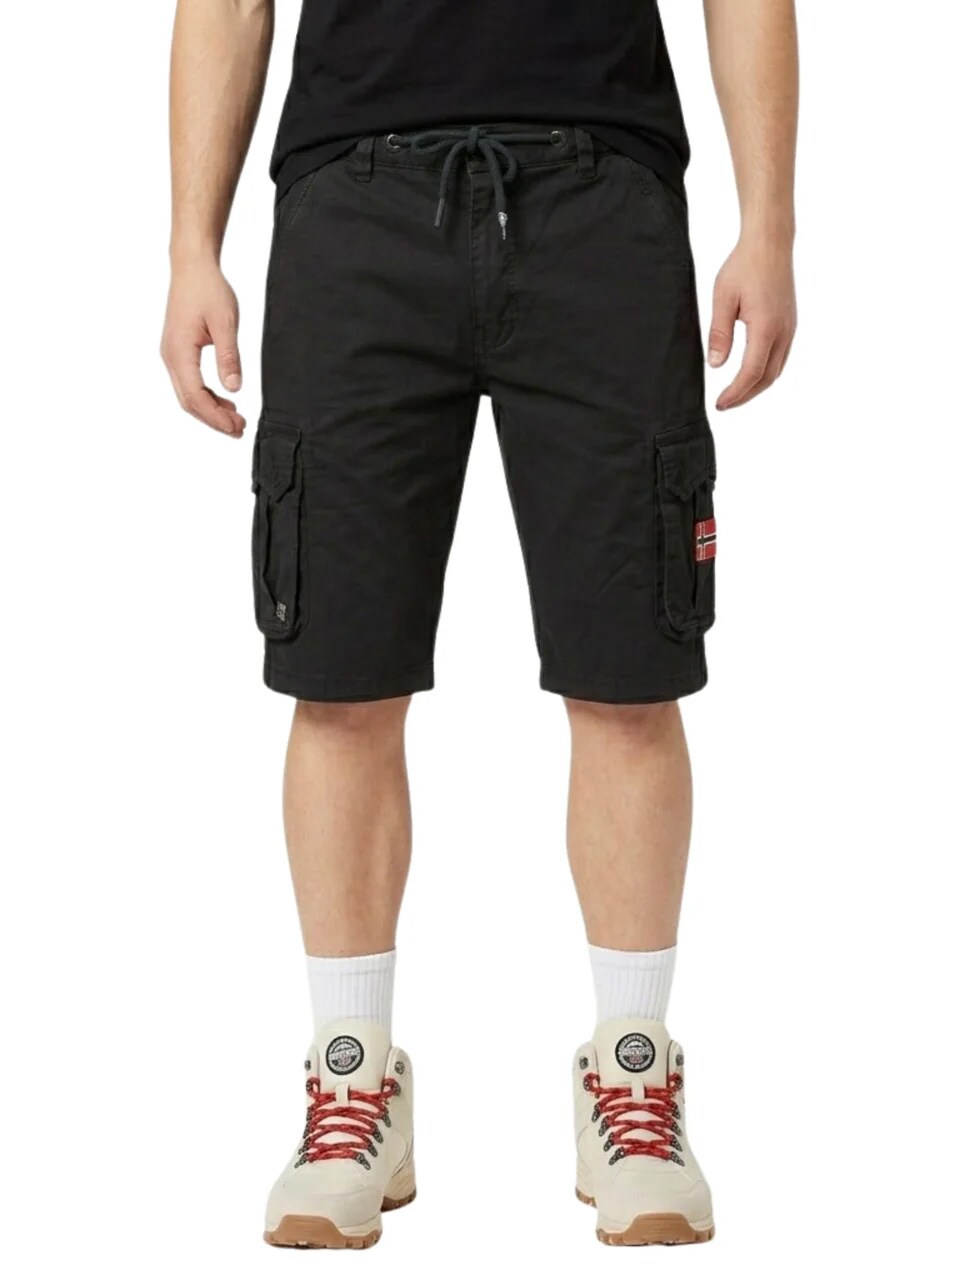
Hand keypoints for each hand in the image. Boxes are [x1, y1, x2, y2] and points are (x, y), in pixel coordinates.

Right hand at [161, 262, 245, 436]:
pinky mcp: (178, 352)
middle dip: (213, 419)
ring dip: (210, 410)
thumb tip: (234, 388)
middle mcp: (170, 357)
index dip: (215, 417)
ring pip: (188, 395)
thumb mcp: (225, 323)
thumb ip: (229, 357)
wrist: (192, 267)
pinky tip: (225, 401)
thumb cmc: (208, 289)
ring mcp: (172, 355)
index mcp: (179, 352)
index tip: (236, 427)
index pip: (195, 397)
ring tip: (235, 420)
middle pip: (189, 402)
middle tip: (239, 430)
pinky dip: (207, 396)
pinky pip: (189, 383)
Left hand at [708, 238, 796, 410]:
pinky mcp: (790, 323)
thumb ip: (719, 334)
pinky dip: (766, 372)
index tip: (720, 404)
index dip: (735, 393)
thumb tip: (716, 365)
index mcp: (766, 327)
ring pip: (777, 370)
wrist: (770, 244)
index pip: (751, 373)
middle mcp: (783, 332)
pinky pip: (781, 358)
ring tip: (735, 394)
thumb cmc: (744, 266)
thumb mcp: (723, 298)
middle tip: (724, 404)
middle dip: (746, 396)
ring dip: (756, 387)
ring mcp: (790, 328)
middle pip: (767, 378)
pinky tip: (751, 374)